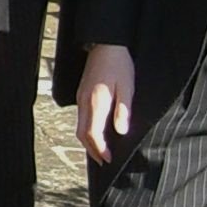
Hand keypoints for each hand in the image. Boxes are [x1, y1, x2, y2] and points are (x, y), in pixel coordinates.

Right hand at [77, 43, 134, 163]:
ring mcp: (80, 98)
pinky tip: (96, 131)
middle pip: (82, 133)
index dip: (100, 149)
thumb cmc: (119, 65)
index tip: (109, 159)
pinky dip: (87, 130)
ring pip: (79, 126)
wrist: (105, 45)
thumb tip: (120, 131)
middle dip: (92, 149)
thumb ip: (123, 110)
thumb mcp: (127, 87)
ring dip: (88, 141)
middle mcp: (84, 102)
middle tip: (103, 161)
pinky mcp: (81, 94)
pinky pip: (81, 117)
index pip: (93, 133)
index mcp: (96, 102)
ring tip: (100, 150)